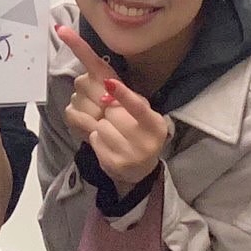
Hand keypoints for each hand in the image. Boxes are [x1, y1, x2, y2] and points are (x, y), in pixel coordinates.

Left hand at [59, 25, 169, 194]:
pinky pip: (94, 139)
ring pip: (101, 126)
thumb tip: (106, 82)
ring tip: (113, 133)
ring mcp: (130, 156)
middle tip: (117, 119)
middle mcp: (146, 143)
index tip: (109, 81)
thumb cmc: (139, 131)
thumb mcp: (141, 113)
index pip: (138, 107)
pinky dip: (97, 138)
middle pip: (113, 112)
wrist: (140, 168)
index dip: (123, 93)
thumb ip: (128, 97)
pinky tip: (108, 143)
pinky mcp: (113, 165)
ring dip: (102, 125)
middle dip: (109, 111)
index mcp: (155, 125)